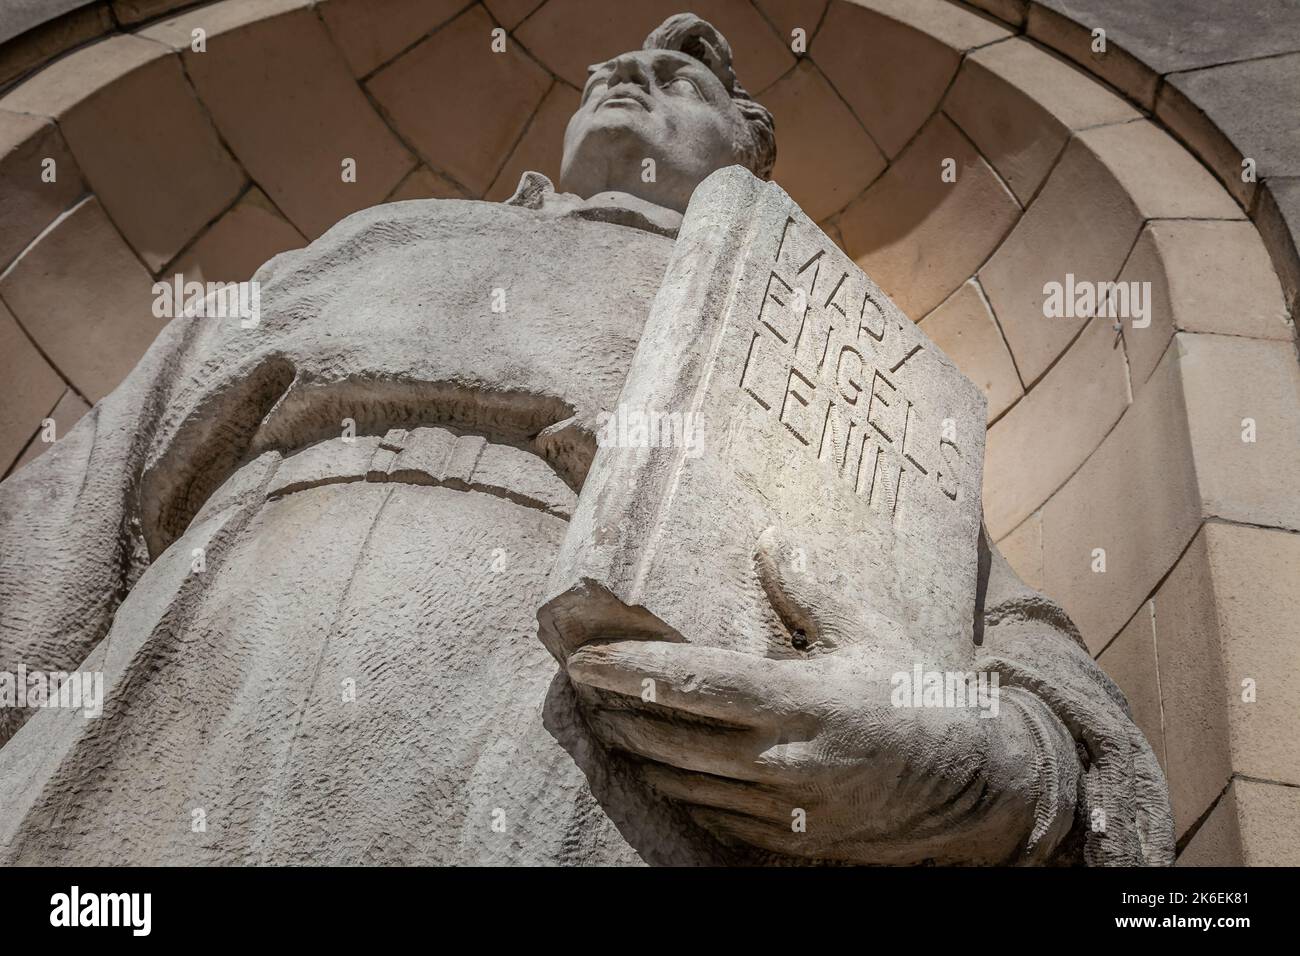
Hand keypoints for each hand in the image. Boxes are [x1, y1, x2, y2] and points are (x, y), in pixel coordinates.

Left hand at [565, 529, 1047, 864]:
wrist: (974, 788)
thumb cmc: (919, 699)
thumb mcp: (871, 634)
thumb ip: (812, 589)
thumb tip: (771, 536)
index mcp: (799, 701)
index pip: (689, 683)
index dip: (627, 670)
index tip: (583, 657)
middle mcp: (782, 760)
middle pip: (666, 738)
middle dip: (613, 711)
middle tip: (581, 684)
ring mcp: (781, 808)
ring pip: (678, 782)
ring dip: (633, 752)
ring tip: (607, 720)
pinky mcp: (786, 839)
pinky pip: (707, 815)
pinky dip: (673, 788)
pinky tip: (658, 765)